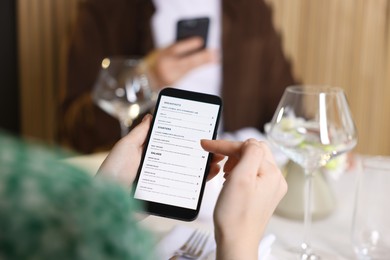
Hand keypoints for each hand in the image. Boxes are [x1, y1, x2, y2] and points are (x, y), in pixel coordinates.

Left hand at [97, 114, 221, 187]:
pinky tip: (208, 176)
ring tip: (218, 161)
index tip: (202, 132)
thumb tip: (151, 116)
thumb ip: (141, 133)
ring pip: (187, 172)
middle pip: (183, 157)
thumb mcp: (126, 146)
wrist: (107, 202)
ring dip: (204, 166)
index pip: (172, 143)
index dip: (187, 138)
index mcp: (148, 153)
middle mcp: (158, 167)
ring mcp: (163, 181)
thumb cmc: (113, 171)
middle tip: (216, 148)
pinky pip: (184, 188)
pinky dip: (198, 183)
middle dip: (201, 152)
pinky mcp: (165, 195)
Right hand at [145, 37, 216, 87]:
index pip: (176, 49)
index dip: (188, 45)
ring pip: (189, 69)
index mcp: (161, 55)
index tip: (201, 41)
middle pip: (186, 62)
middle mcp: (165, 67)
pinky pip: (187, 73)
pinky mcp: (172, 83)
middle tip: (214, 53)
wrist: (145, 77)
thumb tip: (197, 44)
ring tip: (215, 58)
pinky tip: (207, 62)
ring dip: (203, 62)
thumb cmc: (158, 59)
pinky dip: (197, 66)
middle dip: (201, 58)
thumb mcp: (163, 50)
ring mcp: (169, 77)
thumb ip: (177, 48)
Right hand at [201, 139, 287, 259]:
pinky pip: (252, 173)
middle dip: (232, 152)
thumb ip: (249, 153)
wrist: (236, 241)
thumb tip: (250, 142)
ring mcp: (270, 188)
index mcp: (272, 172)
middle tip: (216, 159)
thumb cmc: (236, 214)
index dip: (226, 145)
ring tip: (223, 172)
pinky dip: (238, 172)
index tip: (207, 145)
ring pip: (252, 162)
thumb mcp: (241, 178)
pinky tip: (229, 180)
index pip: (249, 146)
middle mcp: (275, 179)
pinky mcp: (262, 195)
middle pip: (253, 151)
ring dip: (235, 161)